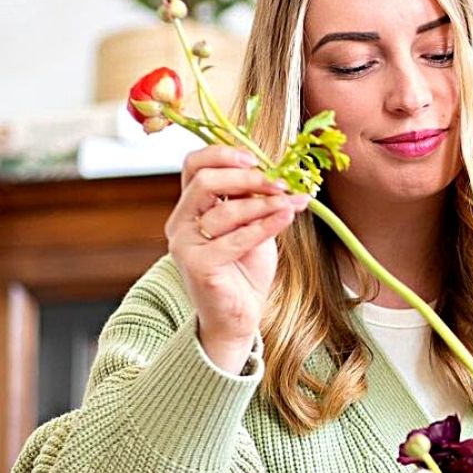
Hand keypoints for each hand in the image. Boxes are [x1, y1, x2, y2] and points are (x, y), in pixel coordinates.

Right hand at [166, 145, 309, 372]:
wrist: (239, 318)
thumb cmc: (244, 272)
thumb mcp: (250, 226)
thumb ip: (252, 200)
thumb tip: (275, 170)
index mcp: (189, 208)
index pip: (194, 166)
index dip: (222, 154)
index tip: (254, 158)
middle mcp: (180, 223)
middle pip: (205, 182)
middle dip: (247, 178)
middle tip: (280, 183)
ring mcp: (184, 245)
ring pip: (225, 211)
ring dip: (264, 204)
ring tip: (292, 202)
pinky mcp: (197, 266)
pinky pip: (235, 239)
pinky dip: (265, 226)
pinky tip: (286, 217)